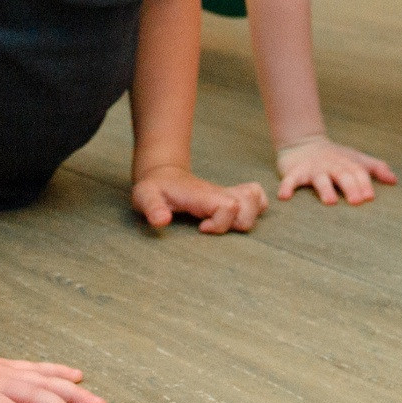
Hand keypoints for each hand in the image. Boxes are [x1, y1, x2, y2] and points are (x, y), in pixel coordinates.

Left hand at [131, 165, 268, 233]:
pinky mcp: (230, 196)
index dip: (219, 223)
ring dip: (249, 216)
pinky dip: (255, 208)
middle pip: (249, 205)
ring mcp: (227, 193)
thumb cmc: (154, 188)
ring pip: (257, 201)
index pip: (228, 206)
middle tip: (213, 226)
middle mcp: (219, 193)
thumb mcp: (145, 197)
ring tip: (226, 223)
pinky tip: (236, 217)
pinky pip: (256, 197)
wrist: (162, 174)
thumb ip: (152, 208)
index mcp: (202, 195)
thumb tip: (161, 221)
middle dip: (238, 223)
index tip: (201, 228)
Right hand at [274, 136, 397, 205]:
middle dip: (350, 187)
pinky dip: (286, 187)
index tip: (370, 197)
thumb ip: (375, 168)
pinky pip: (290, 180)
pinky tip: (284, 197)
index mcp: (346, 163)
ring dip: (324, 189)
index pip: (358, 172)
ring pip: (319, 179)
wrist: (303, 142)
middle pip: (342, 175)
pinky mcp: (294, 172)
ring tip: (330, 201)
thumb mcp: (356, 159)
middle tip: (357, 202)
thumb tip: (394, 180)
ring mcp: (312, 169)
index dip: (364, 183)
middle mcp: (330, 165)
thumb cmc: (335, 156)